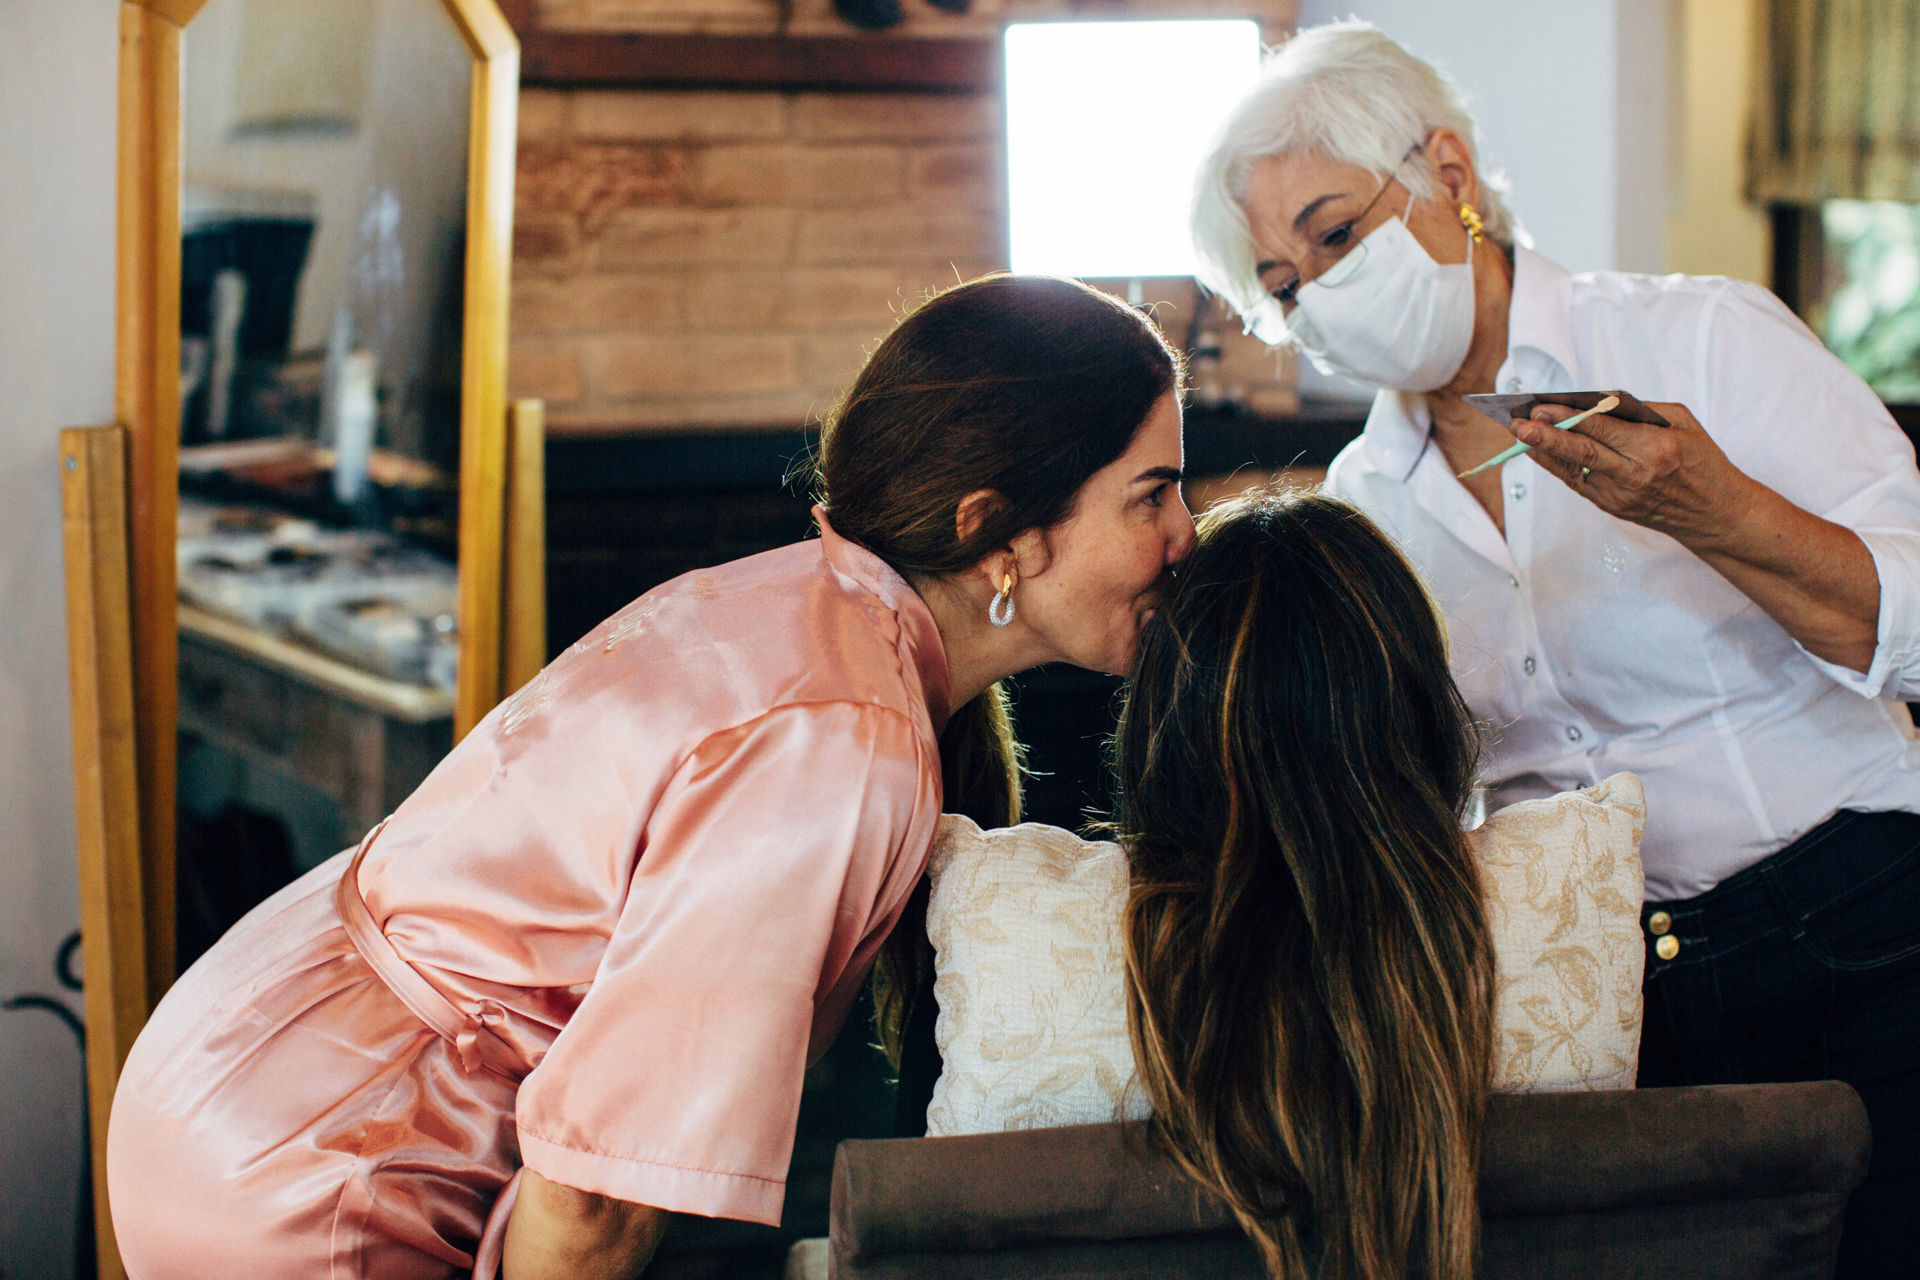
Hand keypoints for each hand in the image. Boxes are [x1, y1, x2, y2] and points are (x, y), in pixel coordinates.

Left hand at [1509, 400, 1760, 551]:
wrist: (1716, 514)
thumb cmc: (1702, 460)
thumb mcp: (1684, 423)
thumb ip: (1641, 410)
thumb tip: (1596, 400)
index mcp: (1656, 449)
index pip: (1604, 430)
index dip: (1570, 417)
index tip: (1542, 406)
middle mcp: (1636, 475)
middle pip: (1583, 453)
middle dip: (1547, 438)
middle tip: (1519, 425)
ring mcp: (1621, 496)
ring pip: (1574, 470)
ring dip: (1543, 452)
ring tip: (1518, 434)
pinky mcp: (1613, 507)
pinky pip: (1579, 482)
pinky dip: (1556, 466)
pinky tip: (1537, 451)